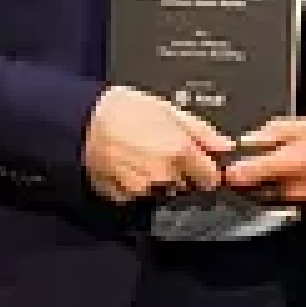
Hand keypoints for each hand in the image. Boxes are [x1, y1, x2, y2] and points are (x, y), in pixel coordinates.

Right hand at [83, 86, 230, 204]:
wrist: (81, 120)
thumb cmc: (122, 109)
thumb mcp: (168, 109)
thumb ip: (201, 131)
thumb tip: (224, 145)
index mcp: (180, 150)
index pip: (211, 178)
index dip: (205, 169)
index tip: (199, 162)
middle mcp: (165, 174)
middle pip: (187, 186)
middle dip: (181, 173)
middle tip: (162, 151)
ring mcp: (144, 189)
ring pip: (163, 192)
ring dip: (159, 180)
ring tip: (141, 155)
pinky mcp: (124, 197)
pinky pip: (140, 196)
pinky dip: (137, 186)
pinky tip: (127, 166)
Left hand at [222, 105, 305, 212]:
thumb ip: (277, 132)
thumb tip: (253, 139)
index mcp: (292, 163)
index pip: (244, 176)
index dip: (231, 171)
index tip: (228, 166)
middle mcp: (298, 189)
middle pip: (255, 192)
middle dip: (250, 180)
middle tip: (252, 163)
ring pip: (275, 200)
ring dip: (269, 187)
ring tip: (279, 166)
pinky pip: (296, 203)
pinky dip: (291, 192)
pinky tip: (301, 175)